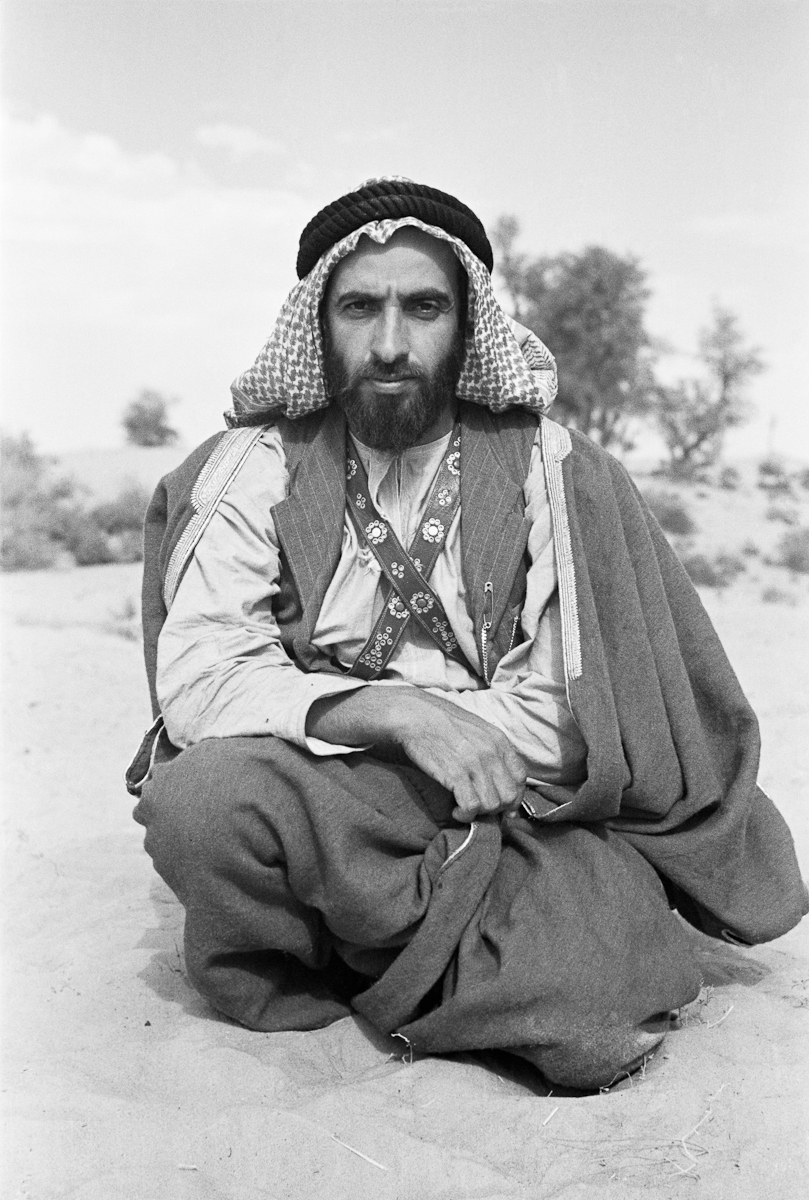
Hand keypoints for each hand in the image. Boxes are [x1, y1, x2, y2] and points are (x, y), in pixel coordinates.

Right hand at [397, 692, 526, 822]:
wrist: (415, 716)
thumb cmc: (442, 723)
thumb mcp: (476, 730)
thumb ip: (491, 750)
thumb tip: (499, 778)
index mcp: (499, 741)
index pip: (521, 777)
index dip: (515, 797)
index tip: (505, 807)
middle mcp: (491, 753)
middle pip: (509, 795)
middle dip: (498, 808)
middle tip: (480, 808)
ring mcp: (475, 764)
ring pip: (492, 804)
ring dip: (479, 813)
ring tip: (465, 809)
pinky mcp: (455, 774)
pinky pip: (471, 806)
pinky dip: (465, 815)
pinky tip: (456, 810)